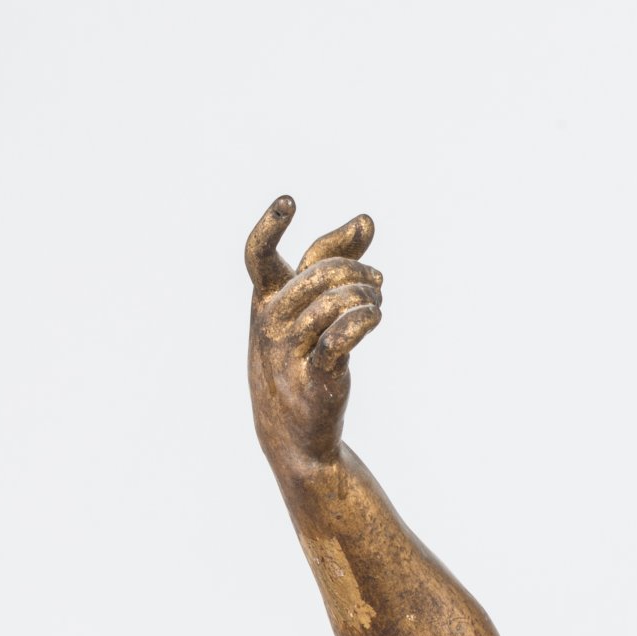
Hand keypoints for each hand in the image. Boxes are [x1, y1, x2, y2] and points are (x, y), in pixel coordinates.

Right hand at [246, 195, 382, 473]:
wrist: (294, 434)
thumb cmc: (301, 360)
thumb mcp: (307, 309)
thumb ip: (333, 261)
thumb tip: (366, 220)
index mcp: (264, 300)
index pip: (258, 256)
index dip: (270, 225)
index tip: (289, 201)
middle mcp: (271, 322)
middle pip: (318, 275)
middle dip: (355, 270)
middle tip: (377, 279)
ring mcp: (289, 351)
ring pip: (334, 303)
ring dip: (366, 295)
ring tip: (377, 302)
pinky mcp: (314, 378)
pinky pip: (341, 337)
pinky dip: (364, 319)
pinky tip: (375, 316)